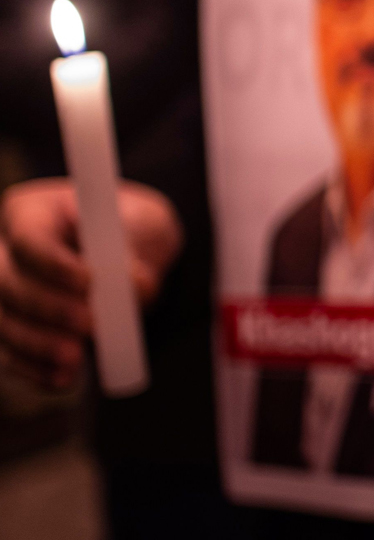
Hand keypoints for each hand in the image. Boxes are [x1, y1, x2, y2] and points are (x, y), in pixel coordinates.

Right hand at [0, 179, 181, 389]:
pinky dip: (34, 368)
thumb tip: (137, 284)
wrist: (128, 254)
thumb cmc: (130, 227)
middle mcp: (6, 251)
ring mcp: (4, 293)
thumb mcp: (144, 223)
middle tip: (90, 324)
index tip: (91, 282)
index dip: (54, 264)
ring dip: (37, 344)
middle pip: (7, 283)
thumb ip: (138, 246)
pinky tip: (62, 378)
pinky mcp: (12, 328)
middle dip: (48, 308)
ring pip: (3, 321)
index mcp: (33, 212)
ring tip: (74, 358)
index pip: (28, 238)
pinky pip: (8, 352)